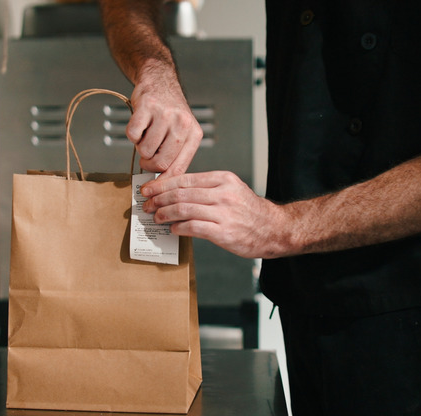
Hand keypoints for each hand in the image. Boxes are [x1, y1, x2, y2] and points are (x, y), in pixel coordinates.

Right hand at [128, 63, 202, 177]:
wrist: (160, 81)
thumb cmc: (169, 112)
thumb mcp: (182, 134)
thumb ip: (176, 157)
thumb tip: (163, 185)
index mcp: (194, 135)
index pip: (179, 168)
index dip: (164, 183)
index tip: (153, 191)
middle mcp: (183, 124)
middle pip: (160, 162)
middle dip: (149, 164)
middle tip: (147, 155)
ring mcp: (165, 115)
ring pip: (145, 150)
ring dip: (141, 147)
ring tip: (147, 134)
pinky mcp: (147, 107)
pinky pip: (133, 135)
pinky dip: (132, 134)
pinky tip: (141, 124)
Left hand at [141, 171, 291, 258]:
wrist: (273, 228)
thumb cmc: (249, 211)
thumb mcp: (231, 189)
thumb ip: (206, 188)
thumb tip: (175, 191)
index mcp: (222, 179)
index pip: (184, 179)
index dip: (162, 185)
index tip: (148, 189)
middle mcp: (223, 194)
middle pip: (180, 193)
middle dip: (159, 199)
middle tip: (147, 204)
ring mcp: (223, 213)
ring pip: (183, 209)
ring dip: (164, 214)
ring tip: (156, 217)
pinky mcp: (223, 232)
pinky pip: (193, 227)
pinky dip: (178, 228)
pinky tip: (172, 229)